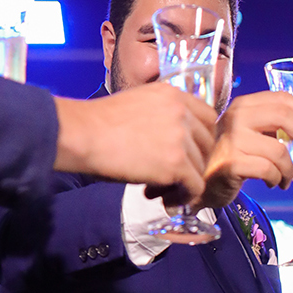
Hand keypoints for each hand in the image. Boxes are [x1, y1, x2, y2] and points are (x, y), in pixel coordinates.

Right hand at [53, 80, 216, 190]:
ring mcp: (181, 137)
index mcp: (173, 94)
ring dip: (183, 183)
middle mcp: (182, 112)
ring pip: (201, 168)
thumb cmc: (99, 123)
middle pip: (208, 144)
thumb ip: (162, 115)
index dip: (200, 139)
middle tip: (171, 176)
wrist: (83, 134)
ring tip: (157, 189)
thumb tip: (174, 141)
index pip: (209, 117)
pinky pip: (195, 187)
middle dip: (193, 163)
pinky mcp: (176, 163)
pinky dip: (182, 198)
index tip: (187, 154)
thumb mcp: (139, 104)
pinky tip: (162, 198)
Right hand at [198, 92, 292, 205]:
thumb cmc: (231, 156)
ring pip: (279, 151)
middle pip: (284, 117)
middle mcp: (236, 117)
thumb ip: (272, 125)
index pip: (282, 99)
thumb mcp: (249, 133)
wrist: (202, 180)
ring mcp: (232, 140)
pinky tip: (272, 182)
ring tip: (286, 178)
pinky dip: (277, 179)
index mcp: (243, 105)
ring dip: (290, 169)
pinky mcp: (231, 163)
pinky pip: (268, 170)